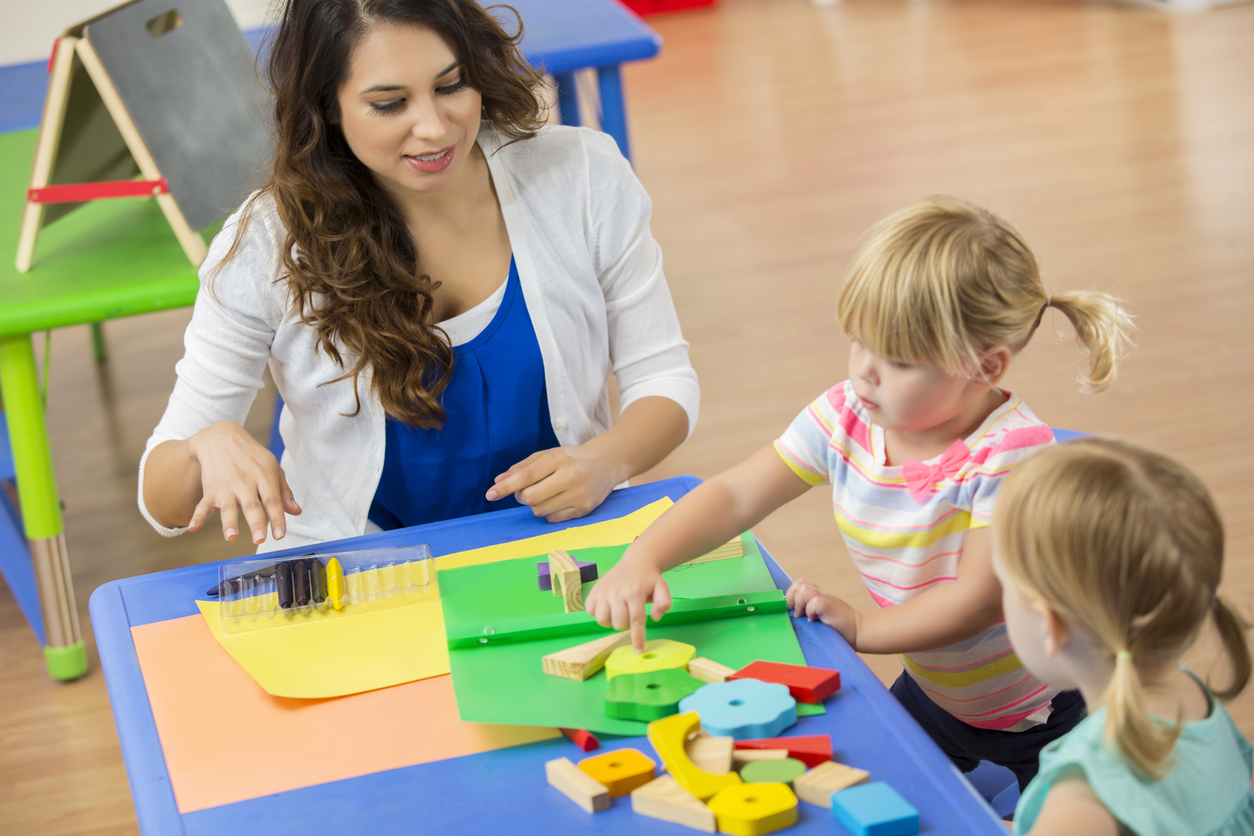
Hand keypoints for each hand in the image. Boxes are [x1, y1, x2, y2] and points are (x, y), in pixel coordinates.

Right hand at [186, 421, 299, 543]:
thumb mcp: (272, 467)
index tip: (280, 535)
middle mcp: (245, 482)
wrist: (220, 437)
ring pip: (228, 507)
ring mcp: (226, 486)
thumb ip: (283, 492)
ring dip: (228, 523)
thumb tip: (295, 512)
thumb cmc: (251, 456)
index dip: (277, 518)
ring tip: (231, 537)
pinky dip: (197, 516)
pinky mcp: (210, 490)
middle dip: (256, 523)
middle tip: (260, 539)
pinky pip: (203, 505)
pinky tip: (194, 527)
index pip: (272, 500)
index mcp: (264, 476)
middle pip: (252, 505)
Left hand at [486, 444, 621, 522]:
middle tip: (527, 491)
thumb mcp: (548, 456)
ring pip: (540, 510)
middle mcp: (569, 476)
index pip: (526, 476)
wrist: (607, 463)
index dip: (506, 487)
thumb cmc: (571, 458)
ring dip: (536, 505)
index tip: (490, 494)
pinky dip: (549, 512)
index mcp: (558, 459)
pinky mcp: (584, 509)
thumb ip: (522, 468)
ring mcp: (578, 494)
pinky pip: (553, 519)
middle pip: (530, 498)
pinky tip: (558, 501)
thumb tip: (498, 482)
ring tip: (547, 494)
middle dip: (522, 497)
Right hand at [584, 553, 672, 651]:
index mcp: (635, 592)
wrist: (635, 562)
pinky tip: (608, 607)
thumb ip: (664, 604)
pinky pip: (591, 612)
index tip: (638, 651)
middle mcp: (617, 592)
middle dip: (626, 625)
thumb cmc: (649, 579)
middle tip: (631, 615)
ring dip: (611, 622)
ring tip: (618, 613)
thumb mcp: (662, 588)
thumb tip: (654, 618)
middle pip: (619, 623)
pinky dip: (598, 614)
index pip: (636, 621)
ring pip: (602, 619)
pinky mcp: (593, 592)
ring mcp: (603, 592)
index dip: (637, 638)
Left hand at [786, 578, 861, 647]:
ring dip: (799, 603)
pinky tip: (814, 620)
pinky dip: (810, 611)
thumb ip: (811, 611)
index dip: (791, 595)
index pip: (799, 584)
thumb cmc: (841, 629)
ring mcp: (825, 599)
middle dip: (791, 598)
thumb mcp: (823, 616)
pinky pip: (814, 603)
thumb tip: (793, 616)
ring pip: (802, 590)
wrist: (860, 632)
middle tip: (797, 613)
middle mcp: (821, 595)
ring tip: (804, 616)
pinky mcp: (829, 606)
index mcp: (818, 596)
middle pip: (798, 584)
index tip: (792, 610)